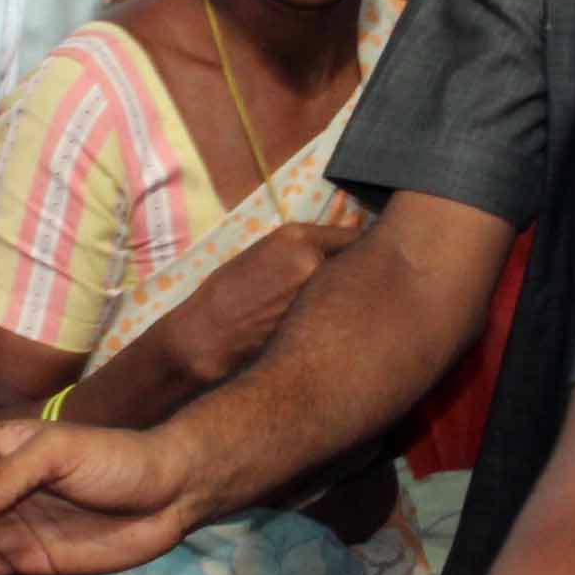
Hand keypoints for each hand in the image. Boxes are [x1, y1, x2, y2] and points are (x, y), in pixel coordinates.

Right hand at [154, 222, 363, 390]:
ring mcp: (317, 298)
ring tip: (342, 314)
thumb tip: (334, 254)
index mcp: (296, 237)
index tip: (369, 259)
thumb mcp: (261, 254)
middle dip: (361, 279)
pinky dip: (341, 326)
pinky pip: (342, 322)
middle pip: (361, 268)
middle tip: (359, 290)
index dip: (363, 252)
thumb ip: (300, 250)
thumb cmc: (226, 295)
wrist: (205, 337)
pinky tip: (329, 334)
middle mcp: (313, 262)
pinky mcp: (317, 328)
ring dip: (354, 304)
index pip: (354, 236)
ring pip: (354, 298)